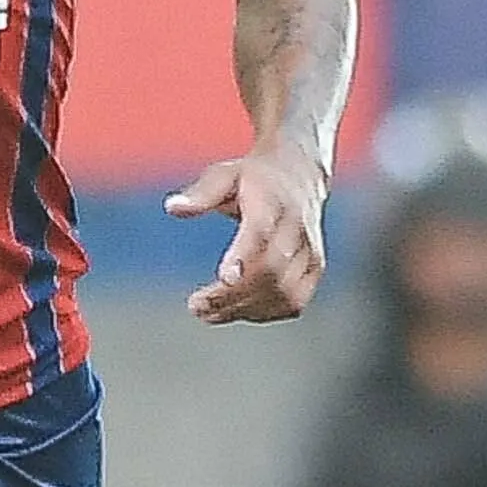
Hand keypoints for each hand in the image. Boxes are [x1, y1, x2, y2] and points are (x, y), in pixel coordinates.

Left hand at [172, 145, 328, 324]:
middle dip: (233, 294)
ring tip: (208, 313)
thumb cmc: (255, 178)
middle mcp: (297, 229)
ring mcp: (310, 252)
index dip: (244, 256)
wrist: (300, 173)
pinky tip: (236, 311)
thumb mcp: (224, 175)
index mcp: (273, 202)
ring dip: (244, 309)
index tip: (223, 278)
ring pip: (283, 293)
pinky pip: (293, 302)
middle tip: (197, 307)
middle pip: (270, 270)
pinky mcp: (314, 270)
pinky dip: (264, 313)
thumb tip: (172, 208)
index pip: (261, 232)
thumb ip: (201, 194)